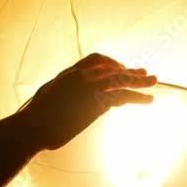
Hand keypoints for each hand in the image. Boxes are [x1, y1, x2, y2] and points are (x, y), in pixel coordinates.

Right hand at [21, 53, 156, 150]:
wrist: (32, 126)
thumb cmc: (36, 117)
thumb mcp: (50, 95)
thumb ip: (65, 90)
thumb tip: (75, 96)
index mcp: (70, 73)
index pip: (95, 60)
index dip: (111, 63)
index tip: (121, 69)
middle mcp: (82, 76)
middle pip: (112, 68)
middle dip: (129, 71)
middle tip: (144, 73)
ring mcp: (90, 87)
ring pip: (122, 79)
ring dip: (140, 81)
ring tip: (154, 82)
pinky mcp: (97, 101)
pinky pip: (123, 96)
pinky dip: (138, 97)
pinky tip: (147, 99)